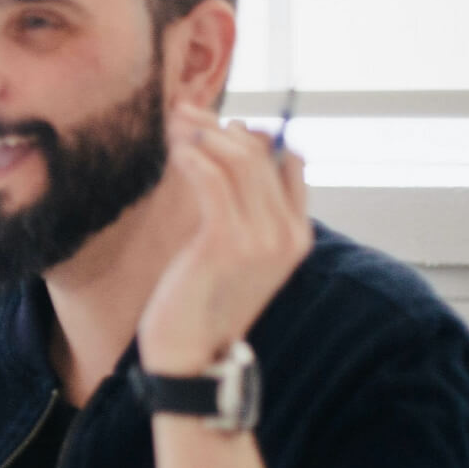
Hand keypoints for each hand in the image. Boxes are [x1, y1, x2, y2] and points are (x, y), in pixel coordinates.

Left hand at [138, 103, 311, 374]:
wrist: (188, 356)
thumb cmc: (200, 304)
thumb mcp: (230, 256)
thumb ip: (240, 215)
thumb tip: (230, 162)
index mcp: (296, 236)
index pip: (287, 164)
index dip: (254, 136)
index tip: (216, 124)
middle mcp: (286, 234)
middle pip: (261, 155)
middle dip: (219, 126)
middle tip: (183, 111)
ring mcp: (261, 238)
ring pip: (238, 160)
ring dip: (201, 133)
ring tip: (172, 122)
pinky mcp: (226, 242)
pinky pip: (213, 180)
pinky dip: (192, 156)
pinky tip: (174, 150)